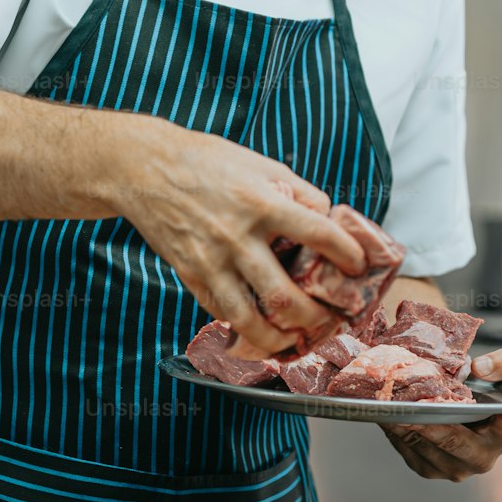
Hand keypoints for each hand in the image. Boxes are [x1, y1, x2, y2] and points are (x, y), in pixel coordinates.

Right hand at [116, 118, 366, 358]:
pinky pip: (219, 312)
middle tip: (328, 318)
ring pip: (250, 319)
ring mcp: (211, 261)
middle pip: (286, 296)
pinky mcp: (190, 274)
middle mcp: (238, 237)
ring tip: (294, 339)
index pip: (319, 235)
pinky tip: (257, 326)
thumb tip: (328, 218)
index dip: (347, 255)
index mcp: (263, 203)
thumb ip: (297, 191)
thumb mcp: (260, 164)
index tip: (357, 266)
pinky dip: (241, 325)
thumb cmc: (206, 162)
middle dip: (315, 317)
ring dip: (278, 338)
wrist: (144, 169)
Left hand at [379, 347, 501, 481]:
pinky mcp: (428, 468)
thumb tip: (479, 368)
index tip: (494, 410)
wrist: (469, 403)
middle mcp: (482, 459)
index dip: (499, 421)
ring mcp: (454, 468)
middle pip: (452, 441)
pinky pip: (408, 450)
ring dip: (404, 426)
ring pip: (424, 447)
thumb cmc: (493, 385)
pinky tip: (386, 411)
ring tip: (387, 405)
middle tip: (406, 407)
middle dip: (428, 424)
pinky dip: (396, 431)